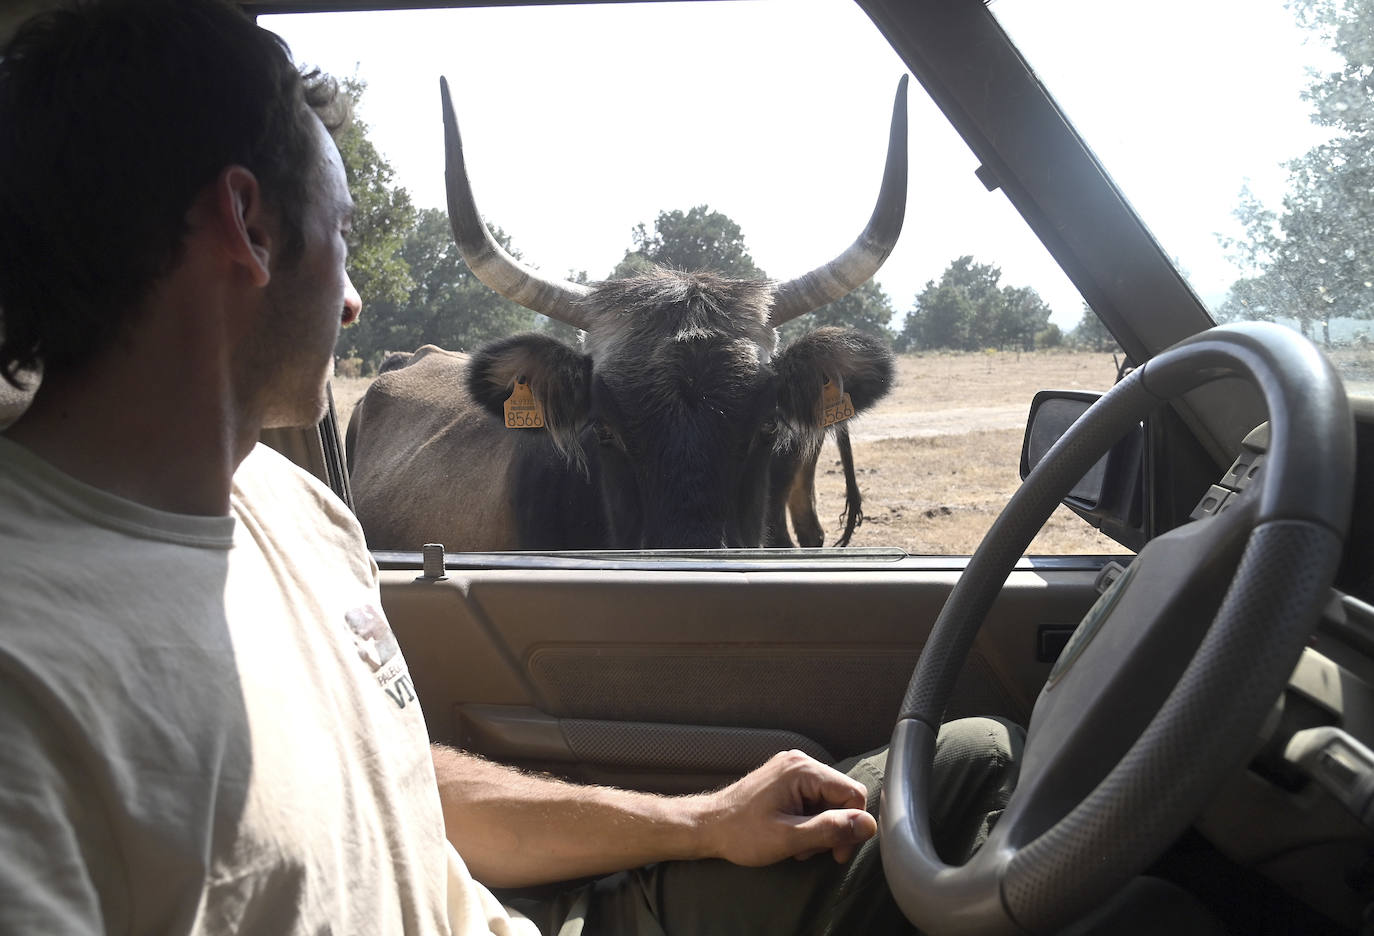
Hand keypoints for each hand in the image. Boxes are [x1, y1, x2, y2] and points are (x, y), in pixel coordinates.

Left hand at [697, 749, 876, 865]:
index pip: (853, 794)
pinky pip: (813, 799)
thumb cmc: (742, 833)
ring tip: (796, 846)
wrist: (707, 826)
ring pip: (828, 802)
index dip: (852, 826)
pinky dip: (808, 821)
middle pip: (841, 798)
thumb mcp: (789, 838)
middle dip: (832, 829)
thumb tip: (869, 824)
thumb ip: (830, 829)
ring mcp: (791, 769)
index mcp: (803, 770)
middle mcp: (800, 762)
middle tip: (810, 852)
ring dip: (819, 828)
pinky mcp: (785, 780)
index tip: (836, 853)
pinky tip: (791, 835)